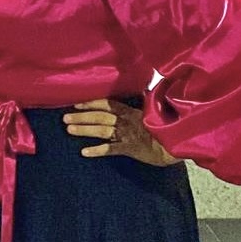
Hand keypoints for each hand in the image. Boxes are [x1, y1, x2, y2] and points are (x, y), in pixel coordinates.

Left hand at [64, 99, 179, 166]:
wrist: (176, 144)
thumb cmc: (165, 127)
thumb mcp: (153, 111)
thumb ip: (144, 101)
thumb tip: (142, 89)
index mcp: (130, 111)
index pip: (107, 104)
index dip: (90, 103)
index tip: (75, 103)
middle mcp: (125, 121)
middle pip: (100, 117)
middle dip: (81, 116)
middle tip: (64, 118)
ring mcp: (127, 135)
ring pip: (102, 130)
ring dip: (84, 129)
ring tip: (69, 129)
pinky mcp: (130, 148)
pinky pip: (111, 149)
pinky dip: (98, 150)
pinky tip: (84, 152)